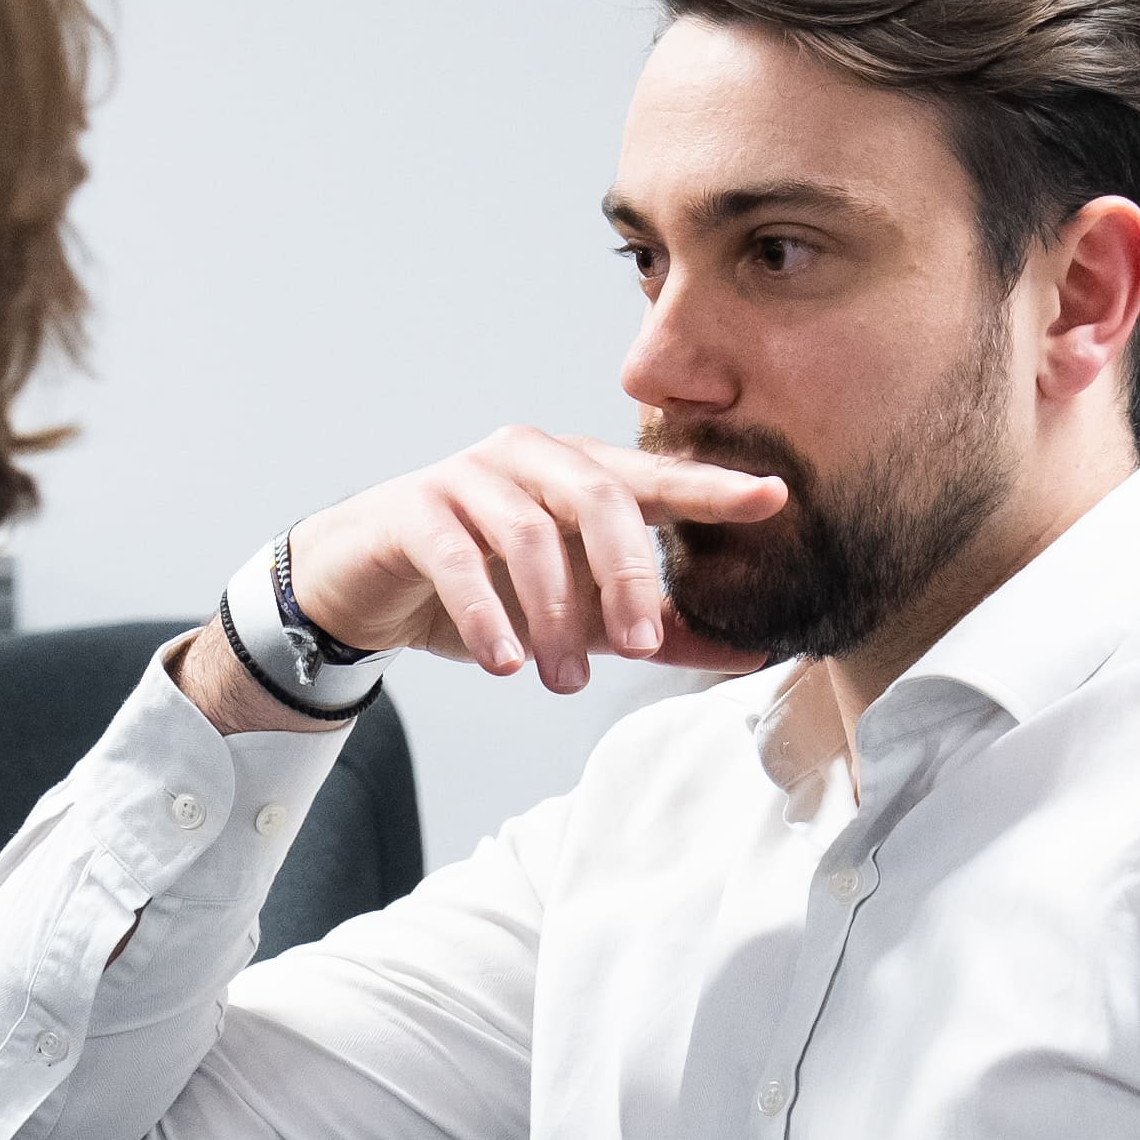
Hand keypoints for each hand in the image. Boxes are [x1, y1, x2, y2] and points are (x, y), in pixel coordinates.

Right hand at [284, 426, 790, 694]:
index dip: (714, 488)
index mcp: (579, 473)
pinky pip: (458, 558)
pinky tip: (505, 660)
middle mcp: (530, 460)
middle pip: (598, 498)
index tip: (774, 499)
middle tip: (642, 641)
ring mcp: (469, 477)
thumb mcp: (580, 616)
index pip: (656, 478)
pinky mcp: (415, 510)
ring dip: (553, 614)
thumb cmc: (483, 588)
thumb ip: (658, 632)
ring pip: (529, 534)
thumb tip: (749, 653)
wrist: (366, 585)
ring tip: (563, 679)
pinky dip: (487, 612)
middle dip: (628, 573)